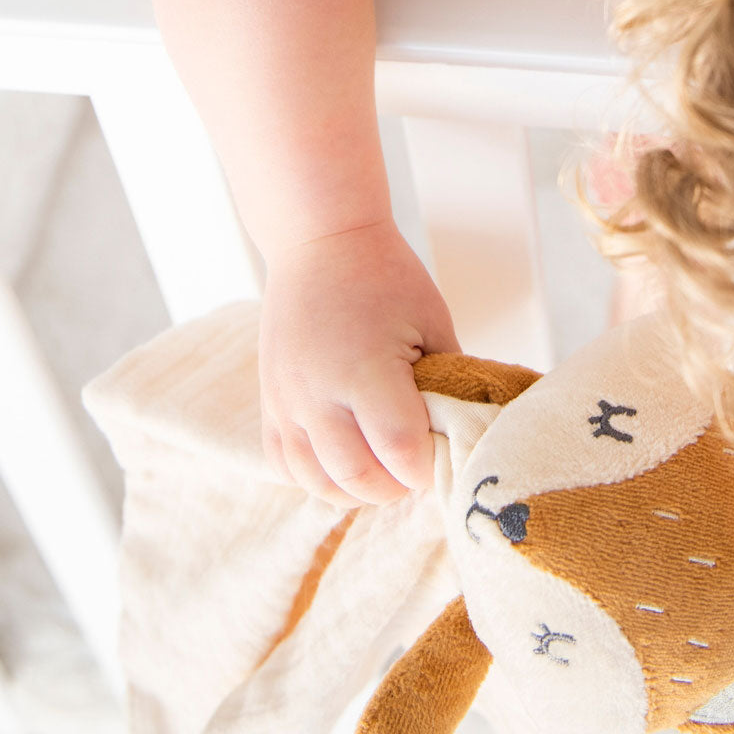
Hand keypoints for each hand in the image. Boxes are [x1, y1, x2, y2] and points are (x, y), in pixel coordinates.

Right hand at [259, 218, 459, 505]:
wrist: (321, 244)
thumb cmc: (386, 278)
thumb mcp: (434, 324)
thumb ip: (449, 383)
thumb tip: (463, 433)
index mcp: (365, 370)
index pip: (400, 452)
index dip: (426, 468)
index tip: (441, 458)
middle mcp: (318, 393)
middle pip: (358, 478)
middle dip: (396, 488)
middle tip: (416, 470)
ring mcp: (287, 401)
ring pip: (318, 482)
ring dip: (357, 490)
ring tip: (384, 471)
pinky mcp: (270, 403)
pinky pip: (286, 465)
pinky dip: (318, 477)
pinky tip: (345, 462)